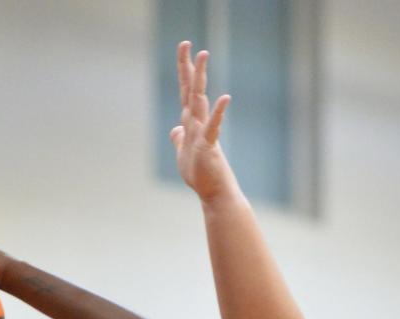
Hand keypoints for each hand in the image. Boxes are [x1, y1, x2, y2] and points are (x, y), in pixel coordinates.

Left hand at [170, 45, 232, 202]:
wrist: (214, 193)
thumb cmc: (201, 175)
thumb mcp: (184, 154)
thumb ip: (180, 139)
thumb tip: (175, 129)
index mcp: (191, 123)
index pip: (185, 92)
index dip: (183, 71)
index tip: (184, 49)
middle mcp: (198, 123)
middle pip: (191, 90)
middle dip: (189, 67)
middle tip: (187, 43)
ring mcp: (204, 132)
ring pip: (200, 101)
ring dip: (200, 79)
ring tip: (203, 55)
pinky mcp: (209, 146)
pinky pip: (213, 127)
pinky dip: (218, 113)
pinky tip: (223, 98)